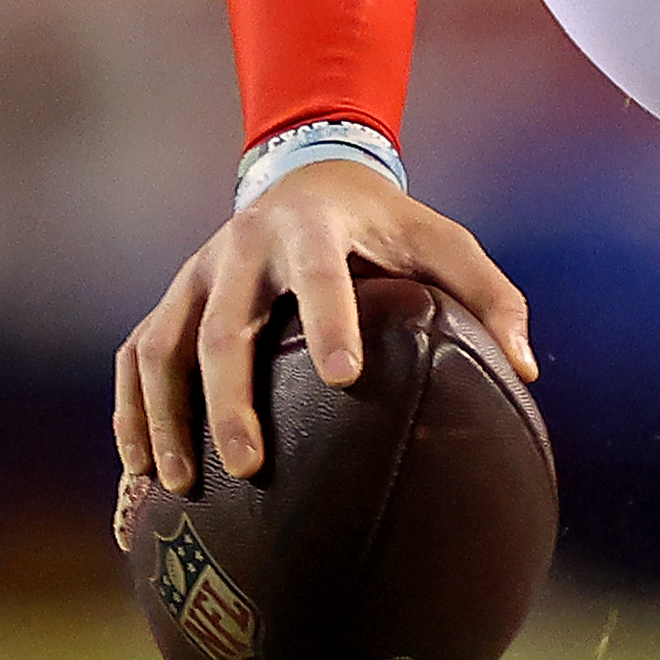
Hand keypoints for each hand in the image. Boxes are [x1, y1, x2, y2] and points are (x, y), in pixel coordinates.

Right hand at [121, 162, 536, 490]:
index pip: (318, 271)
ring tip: (181, 485)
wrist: (308, 174)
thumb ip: (491, 298)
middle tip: (248, 467)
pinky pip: (136, 358)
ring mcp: (196, 276)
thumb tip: (527, 370)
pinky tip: (141, 474)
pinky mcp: (170, 301)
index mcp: (314, 226)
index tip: (343, 377)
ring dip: (164, 418)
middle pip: (223, 327)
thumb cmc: (387, 226)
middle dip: (230, 399)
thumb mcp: (445, 243)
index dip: (329, 319)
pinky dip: (131, 414)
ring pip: (161, 347)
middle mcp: (242, 248)